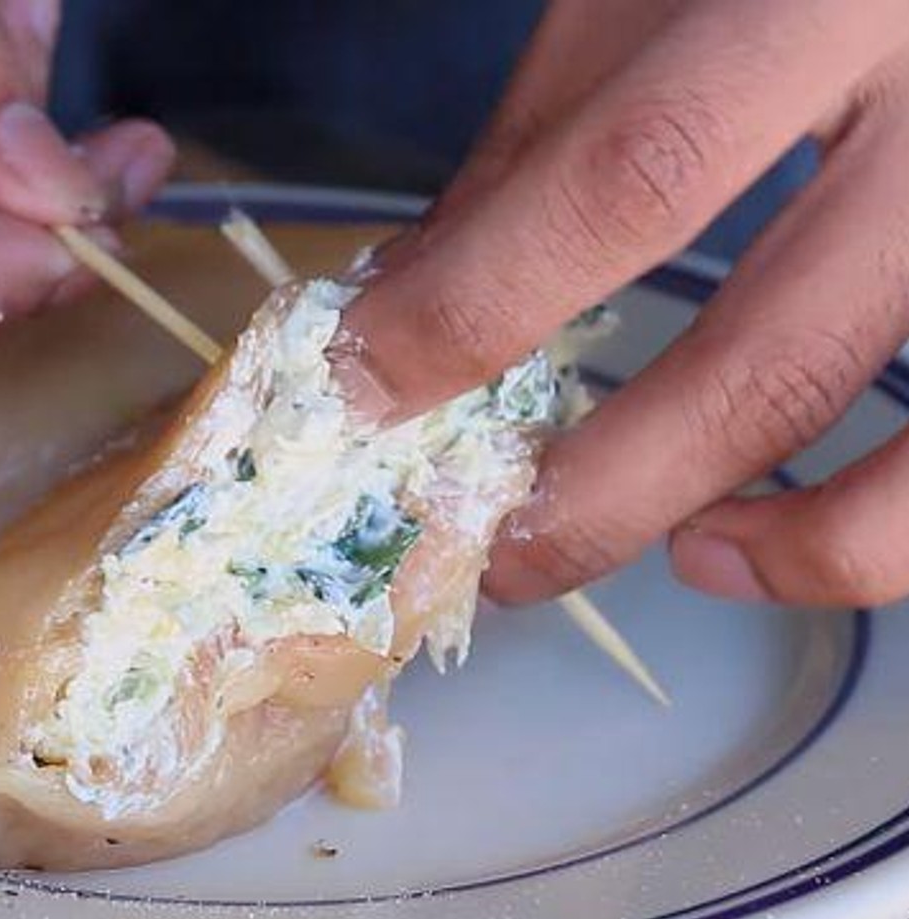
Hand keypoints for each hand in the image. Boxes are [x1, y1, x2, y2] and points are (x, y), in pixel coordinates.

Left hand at [345, 0, 908, 607]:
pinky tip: (753, 536)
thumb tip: (399, 317)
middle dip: (600, 492)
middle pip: (771, 359)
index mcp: (816, 2)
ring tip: (658, 555)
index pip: (632, 179)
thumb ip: (527, 163)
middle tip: (490, 551)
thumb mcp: (631, 11)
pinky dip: (867, 533)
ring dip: (774, 548)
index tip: (367, 385)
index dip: (481, 305)